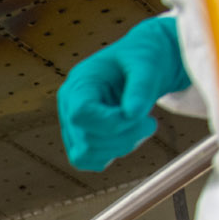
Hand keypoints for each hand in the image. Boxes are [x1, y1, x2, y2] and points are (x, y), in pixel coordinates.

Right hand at [58, 16, 191, 171]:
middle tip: (150, 121)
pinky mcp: (82, 140)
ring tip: (142, 126)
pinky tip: (130, 136)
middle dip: (125, 136)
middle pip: (86, 139)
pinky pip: (90, 162)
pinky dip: (114, 154)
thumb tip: (132, 112)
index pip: (80, 114)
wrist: (143, 65)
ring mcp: (73, 125)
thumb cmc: (142, 58)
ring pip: (87, 155)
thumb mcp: (147, 63)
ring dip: (122, 146)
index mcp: (79, 84)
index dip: (110, 122)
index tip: (137, 113)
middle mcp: (69, 106)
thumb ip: (141, 86)